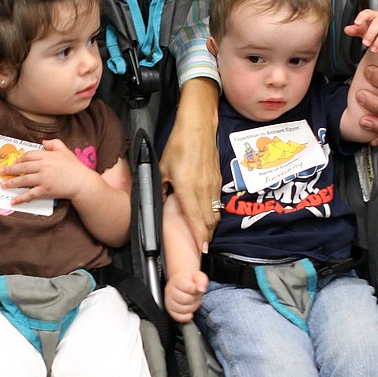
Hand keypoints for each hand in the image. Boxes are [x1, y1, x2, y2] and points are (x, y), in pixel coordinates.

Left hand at [0, 137, 89, 205]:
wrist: (82, 182)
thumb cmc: (74, 166)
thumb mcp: (65, 150)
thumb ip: (54, 143)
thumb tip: (44, 142)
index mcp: (46, 156)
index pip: (29, 155)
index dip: (20, 159)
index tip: (15, 162)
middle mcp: (42, 167)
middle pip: (22, 167)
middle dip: (10, 169)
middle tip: (1, 171)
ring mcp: (43, 179)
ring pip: (23, 180)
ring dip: (11, 182)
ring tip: (3, 184)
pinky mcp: (45, 191)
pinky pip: (30, 194)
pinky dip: (20, 198)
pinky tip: (13, 200)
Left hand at [160, 80, 221, 251]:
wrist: (199, 126)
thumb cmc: (179, 145)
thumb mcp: (162, 167)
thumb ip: (161, 187)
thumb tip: (159, 202)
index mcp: (188, 188)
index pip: (195, 219)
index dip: (198, 237)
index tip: (200, 250)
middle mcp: (203, 189)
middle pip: (209, 221)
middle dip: (206, 237)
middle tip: (202, 248)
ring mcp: (213, 185)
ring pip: (215, 212)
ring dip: (210, 226)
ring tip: (205, 236)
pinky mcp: (218, 179)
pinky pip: (217, 202)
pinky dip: (214, 213)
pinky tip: (208, 216)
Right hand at [165, 271, 207, 322]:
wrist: (182, 282)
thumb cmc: (190, 280)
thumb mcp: (198, 276)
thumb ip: (201, 281)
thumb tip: (201, 289)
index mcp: (177, 280)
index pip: (188, 288)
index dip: (196, 290)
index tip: (197, 289)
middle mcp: (170, 290)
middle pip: (186, 300)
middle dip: (194, 299)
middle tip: (195, 296)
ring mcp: (168, 301)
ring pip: (183, 309)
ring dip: (191, 307)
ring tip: (192, 301)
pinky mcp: (170, 310)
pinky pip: (178, 317)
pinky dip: (186, 317)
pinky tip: (190, 313)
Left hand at [345, 9, 377, 55]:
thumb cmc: (375, 30)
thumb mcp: (364, 30)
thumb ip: (355, 30)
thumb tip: (347, 30)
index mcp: (373, 16)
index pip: (367, 13)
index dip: (362, 17)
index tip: (356, 23)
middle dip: (371, 34)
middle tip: (365, 43)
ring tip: (373, 50)